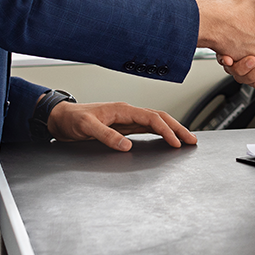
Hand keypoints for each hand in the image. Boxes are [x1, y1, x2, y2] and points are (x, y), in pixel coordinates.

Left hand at [46, 100, 196, 151]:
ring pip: (156, 122)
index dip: (166, 130)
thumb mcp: (86, 127)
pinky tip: (167, 138)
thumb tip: (127, 145)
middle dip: (178, 127)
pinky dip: (161, 132)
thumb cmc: (72, 119)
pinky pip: (148, 128)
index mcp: (122, 109)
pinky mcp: (124, 127)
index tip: (175, 142)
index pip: (151, 118)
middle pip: (160, 117)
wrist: (61, 118)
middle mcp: (127, 112)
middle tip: (192, 140)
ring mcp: (127, 119)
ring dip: (172, 129)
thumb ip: (106, 135)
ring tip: (186, 139)